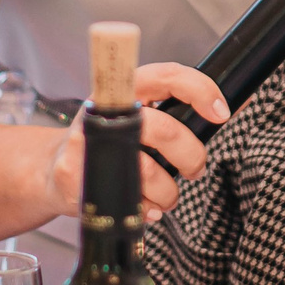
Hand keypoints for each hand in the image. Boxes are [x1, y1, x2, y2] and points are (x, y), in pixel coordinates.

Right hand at [44, 61, 229, 222]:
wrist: (53, 169)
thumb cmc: (109, 142)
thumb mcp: (137, 116)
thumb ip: (176, 111)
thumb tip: (232, 107)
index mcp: (125, 88)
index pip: (167, 75)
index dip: (199, 89)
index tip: (221, 112)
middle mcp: (104, 110)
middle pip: (164, 130)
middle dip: (191, 156)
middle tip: (194, 167)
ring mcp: (87, 143)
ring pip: (148, 172)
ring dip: (167, 192)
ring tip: (164, 194)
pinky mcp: (75, 176)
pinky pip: (127, 200)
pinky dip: (144, 209)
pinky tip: (141, 205)